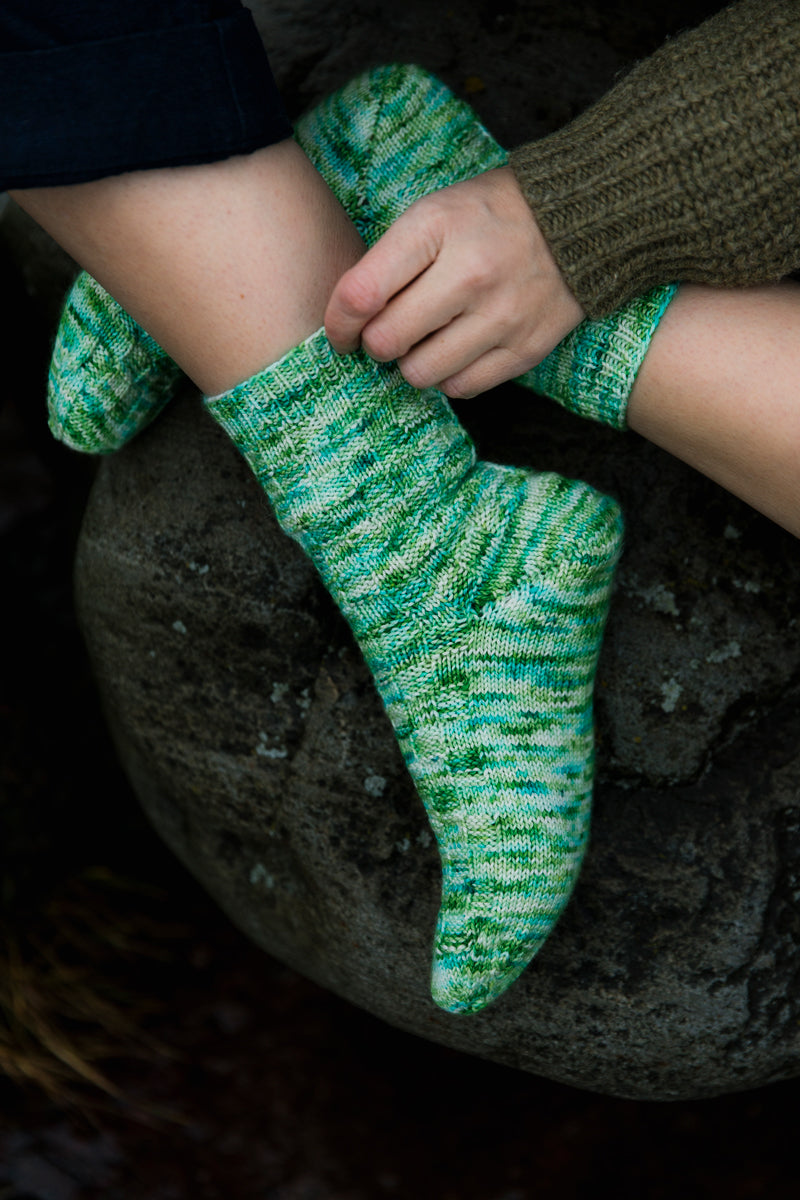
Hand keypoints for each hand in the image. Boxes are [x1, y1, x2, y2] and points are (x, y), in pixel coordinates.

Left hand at [324, 166, 584, 397]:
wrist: (576, 221)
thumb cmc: (486, 218)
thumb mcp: (432, 214)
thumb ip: (387, 262)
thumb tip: (348, 322)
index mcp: (436, 230)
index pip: (361, 295)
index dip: (338, 323)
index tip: (342, 332)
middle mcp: (469, 275)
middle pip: (387, 342)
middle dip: (376, 343)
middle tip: (389, 332)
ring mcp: (501, 316)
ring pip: (421, 374)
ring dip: (412, 363)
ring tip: (427, 340)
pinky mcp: (525, 349)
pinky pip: (461, 387)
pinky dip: (449, 376)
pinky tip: (456, 351)